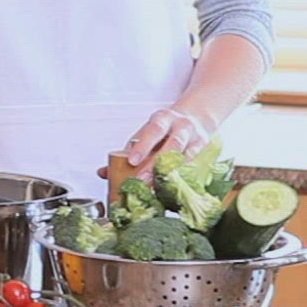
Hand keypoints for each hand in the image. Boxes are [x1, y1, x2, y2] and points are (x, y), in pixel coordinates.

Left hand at [97, 106, 212, 180]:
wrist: (195, 119)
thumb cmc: (164, 130)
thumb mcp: (145, 134)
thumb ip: (126, 152)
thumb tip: (103, 173)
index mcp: (162, 119)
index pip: (153, 130)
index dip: (143, 146)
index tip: (132, 161)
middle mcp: (181, 126)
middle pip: (172, 144)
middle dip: (156, 163)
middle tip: (142, 180)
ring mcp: (194, 138)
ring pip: (185, 156)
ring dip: (170, 172)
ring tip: (156, 188)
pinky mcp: (203, 150)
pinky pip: (194, 164)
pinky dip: (182, 176)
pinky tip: (171, 187)